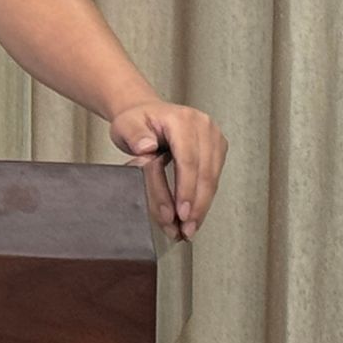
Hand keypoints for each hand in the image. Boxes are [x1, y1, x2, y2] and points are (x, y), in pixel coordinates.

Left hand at [109, 101, 226, 241]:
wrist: (146, 114)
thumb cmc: (136, 121)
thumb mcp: (126, 126)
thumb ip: (134, 136)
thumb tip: (147, 147)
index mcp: (181, 119)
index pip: (188, 159)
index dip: (186, 188)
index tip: (182, 211)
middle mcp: (202, 126)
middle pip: (205, 171)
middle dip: (197, 204)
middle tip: (186, 228)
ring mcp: (213, 137)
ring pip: (213, 178)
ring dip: (202, 205)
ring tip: (190, 227)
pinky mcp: (217, 149)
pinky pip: (214, 178)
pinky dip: (204, 198)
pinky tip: (195, 214)